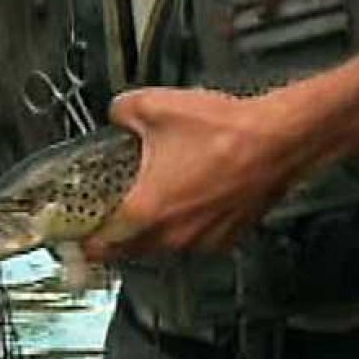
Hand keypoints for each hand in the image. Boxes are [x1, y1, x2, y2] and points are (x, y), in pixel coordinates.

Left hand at [80, 87, 298, 261]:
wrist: (279, 140)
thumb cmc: (225, 131)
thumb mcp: (156, 107)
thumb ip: (123, 111)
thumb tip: (117, 113)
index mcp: (147, 210)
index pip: (102, 246)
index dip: (86, 243)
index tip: (79, 238)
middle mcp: (174, 235)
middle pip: (132, 251)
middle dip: (119, 238)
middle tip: (112, 219)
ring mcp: (204, 240)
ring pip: (166, 248)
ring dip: (155, 233)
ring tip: (154, 205)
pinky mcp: (229, 237)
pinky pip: (197, 241)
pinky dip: (189, 227)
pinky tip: (191, 202)